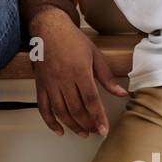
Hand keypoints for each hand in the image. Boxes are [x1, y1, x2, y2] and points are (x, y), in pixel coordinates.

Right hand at [31, 10, 127, 137]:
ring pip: (61, 111)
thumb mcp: (95, 55)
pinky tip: (59, 130)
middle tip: (96, 131)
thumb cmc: (72, 40)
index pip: (91, 100)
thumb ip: (107, 77)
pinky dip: (50, 122)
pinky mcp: (40, 85)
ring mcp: (50, 84)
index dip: (98, 117)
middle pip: (76, 109)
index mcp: (79, 71)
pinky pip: (43, 108)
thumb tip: (121, 93)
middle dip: (88, 124)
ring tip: (83, 133)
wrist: (49, 28)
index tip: (103, 129)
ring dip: (72, 126)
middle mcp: (63, 79)